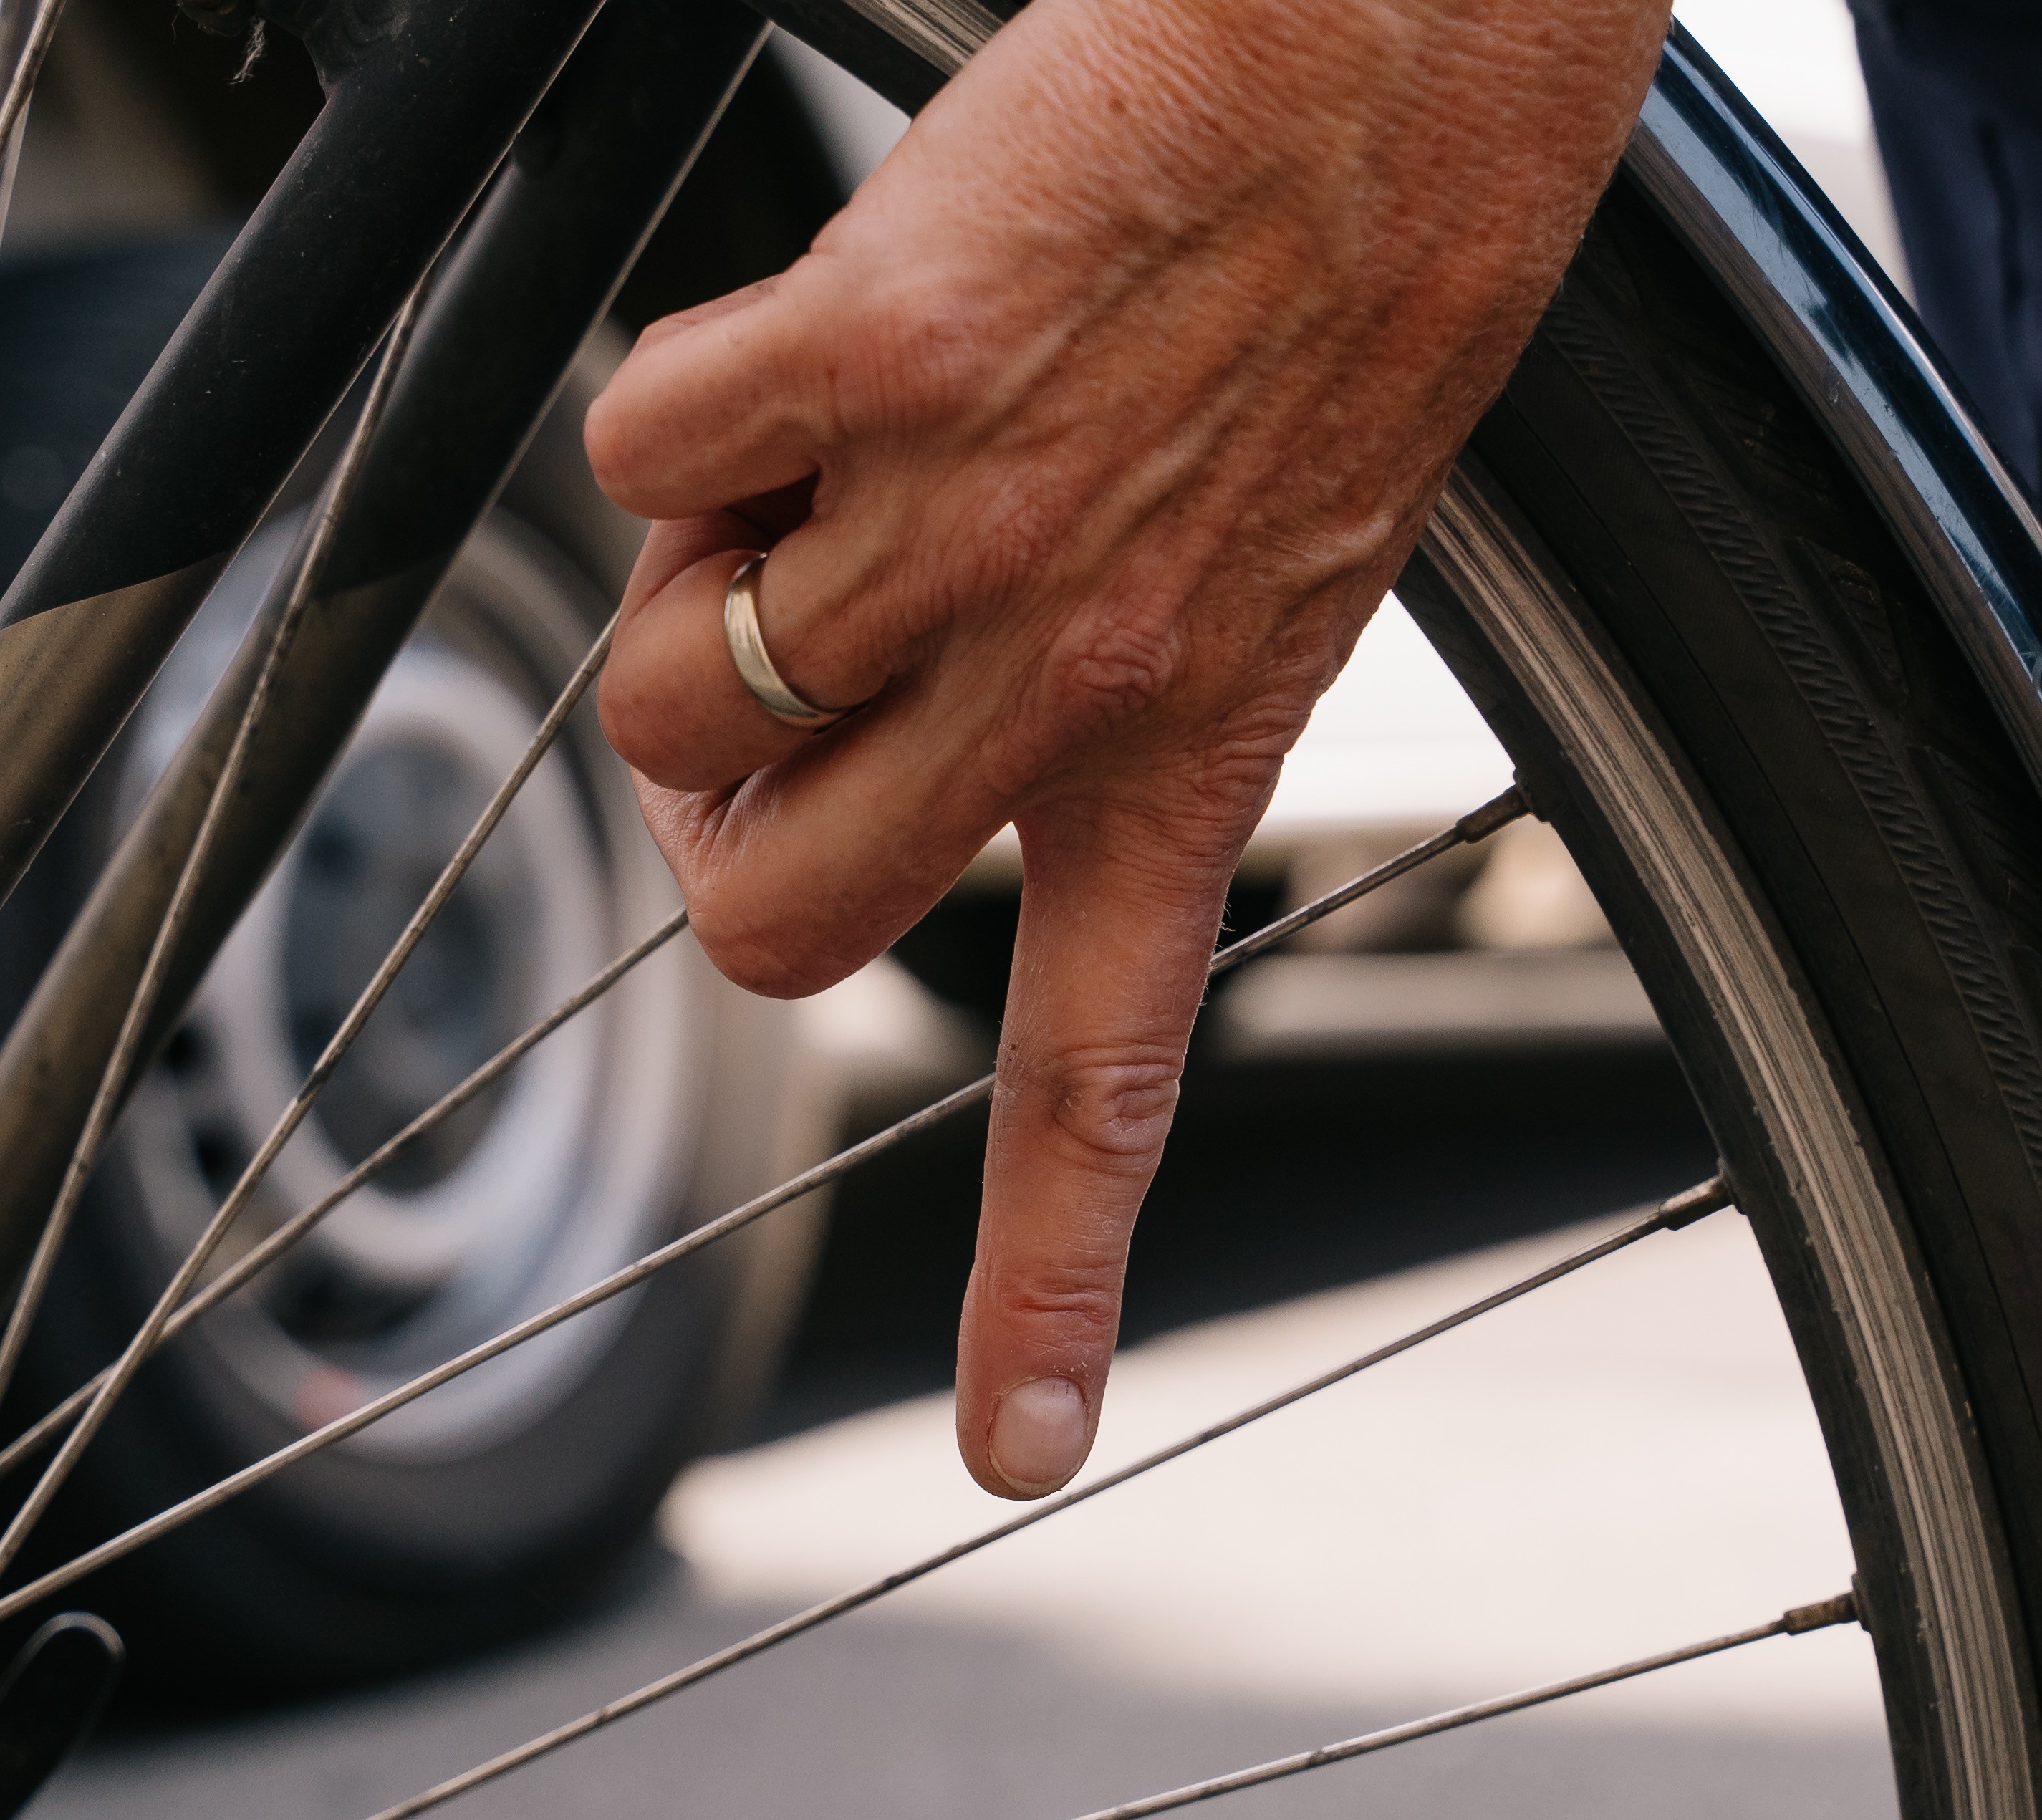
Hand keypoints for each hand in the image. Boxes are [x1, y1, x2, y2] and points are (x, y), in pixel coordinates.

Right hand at [586, 0, 1665, 1496]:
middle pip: (764, 925)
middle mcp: (1066, 682)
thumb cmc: (1339, 280)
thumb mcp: (1273, 558)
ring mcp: (962, 528)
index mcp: (1186, 749)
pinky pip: (646, 445)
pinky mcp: (874, 348)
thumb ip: (1095, 692)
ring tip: (829, 457)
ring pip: (668, 695)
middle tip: (780, 683)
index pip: (1103, 1078)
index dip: (1045, 1285)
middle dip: (719, 828)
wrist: (1395, 47)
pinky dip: (684, 392)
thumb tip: (838, 712)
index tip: (1019, 1457)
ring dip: (690, 588)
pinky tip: (817, 326)